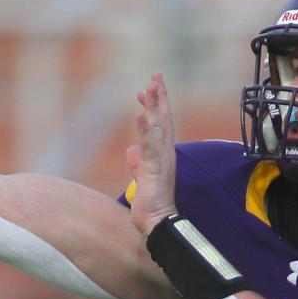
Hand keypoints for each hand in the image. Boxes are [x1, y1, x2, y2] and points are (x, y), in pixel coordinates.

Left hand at [126, 72, 178, 237]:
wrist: (159, 224)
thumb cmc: (151, 205)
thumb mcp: (141, 179)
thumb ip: (138, 163)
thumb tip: (131, 150)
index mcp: (163, 155)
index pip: (159, 126)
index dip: (153, 107)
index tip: (144, 91)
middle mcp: (166, 154)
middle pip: (164, 119)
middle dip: (160, 96)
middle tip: (155, 74)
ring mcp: (162, 160)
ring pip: (159, 127)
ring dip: (155, 105)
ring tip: (150, 86)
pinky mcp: (155, 169)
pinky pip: (150, 145)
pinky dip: (146, 128)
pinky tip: (141, 113)